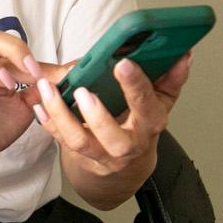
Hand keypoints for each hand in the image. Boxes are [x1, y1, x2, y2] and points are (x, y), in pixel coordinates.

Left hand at [32, 51, 193, 181]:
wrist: (126, 168)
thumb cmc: (141, 126)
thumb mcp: (160, 102)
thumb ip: (171, 78)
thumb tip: (184, 55)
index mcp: (149, 124)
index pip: (146, 106)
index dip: (136, 85)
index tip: (124, 63)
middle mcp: (127, 144)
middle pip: (113, 136)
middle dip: (97, 115)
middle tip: (83, 90)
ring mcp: (102, 154)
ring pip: (80, 141)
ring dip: (61, 115)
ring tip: (48, 90)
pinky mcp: (81, 156)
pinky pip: (61, 141)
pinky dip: (48, 122)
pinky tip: (39, 102)